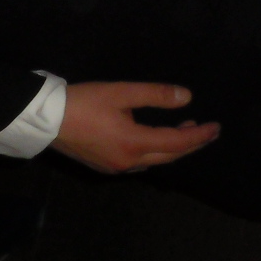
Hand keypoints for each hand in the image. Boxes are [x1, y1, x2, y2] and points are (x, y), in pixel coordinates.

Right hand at [52, 81, 220, 173]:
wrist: (44, 119)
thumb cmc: (82, 102)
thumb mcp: (120, 92)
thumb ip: (155, 95)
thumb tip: (187, 97)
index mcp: (135, 143)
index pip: (178, 142)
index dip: (200, 135)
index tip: (216, 127)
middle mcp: (129, 162)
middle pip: (170, 156)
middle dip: (191, 144)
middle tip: (207, 132)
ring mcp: (116, 168)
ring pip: (154, 162)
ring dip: (172, 149)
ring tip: (183, 131)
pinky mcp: (104, 167)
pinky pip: (138, 163)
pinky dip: (154, 153)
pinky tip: (152, 141)